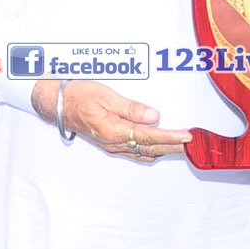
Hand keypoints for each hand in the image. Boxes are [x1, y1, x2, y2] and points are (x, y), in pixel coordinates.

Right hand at [34, 80, 189, 161]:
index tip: (186, 136)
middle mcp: (114, 143)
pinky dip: (151, 150)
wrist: (58, 104)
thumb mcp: (106, 96)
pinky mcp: (110, 144)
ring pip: (144, 152)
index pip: (149, 136)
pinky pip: (135, 152)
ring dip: (163, 149)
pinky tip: (159, 147)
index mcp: (113, 131)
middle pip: (150, 148)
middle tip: (192, 144)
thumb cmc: (79, 96)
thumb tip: (153, 116)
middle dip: (173, 147)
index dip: (170, 137)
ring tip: (181, 145)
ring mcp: (111, 146)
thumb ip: (131, 108)